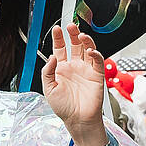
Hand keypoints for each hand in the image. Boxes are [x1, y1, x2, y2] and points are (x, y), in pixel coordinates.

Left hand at [42, 25, 108, 145]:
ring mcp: (86, 70)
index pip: (60, 48)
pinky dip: (95, 54)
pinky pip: (97, 61)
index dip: (59, 38)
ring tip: (81, 35)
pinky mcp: (97, 75)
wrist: (77, 120)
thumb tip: (52, 56)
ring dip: (85, 41)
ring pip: (87, 49)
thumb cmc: (63, 107)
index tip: (57, 29)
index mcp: (61, 68)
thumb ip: (48, 72)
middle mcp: (74, 66)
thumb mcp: (49, 88)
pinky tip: (90, 51)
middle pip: (75, 45)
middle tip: (71, 26)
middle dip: (73, 34)